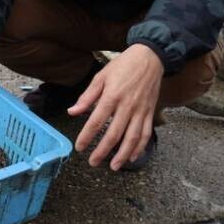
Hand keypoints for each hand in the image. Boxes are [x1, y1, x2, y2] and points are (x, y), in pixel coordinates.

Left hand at [67, 44, 163, 170]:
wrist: (151, 57)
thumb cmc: (123, 66)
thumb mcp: (101, 77)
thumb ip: (87, 97)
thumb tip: (72, 111)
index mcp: (112, 97)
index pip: (96, 121)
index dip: (87, 136)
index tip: (79, 147)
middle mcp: (127, 106)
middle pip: (114, 134)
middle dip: (103, 151)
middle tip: (93, 162)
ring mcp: (141, 111)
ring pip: (133, 138)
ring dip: (123, 154)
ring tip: (113, 166)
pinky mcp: (150, 112)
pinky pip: (146, 134)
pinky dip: (140, 147)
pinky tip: (133, 157)